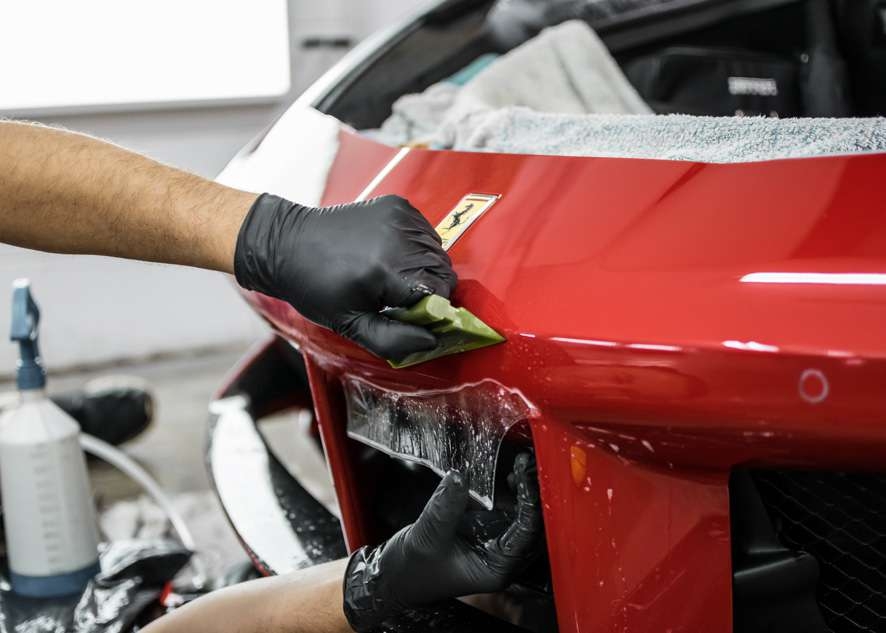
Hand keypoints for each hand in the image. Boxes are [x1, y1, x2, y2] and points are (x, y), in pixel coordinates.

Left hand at [234, 194, 456, 360]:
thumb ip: (394, 340)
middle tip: (401, 299)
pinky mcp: (397, 204)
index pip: (440, 293)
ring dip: (426, 268)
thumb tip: (432, 341)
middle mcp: (397, 238)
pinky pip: (426, 231)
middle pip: (443, 270)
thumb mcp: (351, 325)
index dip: (432, 310)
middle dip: (431, 289)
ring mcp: (398, 216)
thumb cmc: (315, 287)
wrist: (288, 244)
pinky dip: (418, 246)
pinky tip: (392, 255)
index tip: (412, 315)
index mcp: (385, 269)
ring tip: (394, 276)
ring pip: (438, 250)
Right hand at [342, 454, 542, 631]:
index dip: (529, 503)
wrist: (396, 576)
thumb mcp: (427, 536)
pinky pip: (510, 511)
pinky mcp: (487, 530)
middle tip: (530, 466)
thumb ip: (445, 507)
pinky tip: (512, 477)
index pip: (526, 534)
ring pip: (525, 516)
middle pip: (533, 525)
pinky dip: (514, 494)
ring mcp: (497, 543)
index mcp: (496, 568)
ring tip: (523, 466)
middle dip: (534, 494)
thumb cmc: (413, 569)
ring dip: (527, 491)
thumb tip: (458, 476)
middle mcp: (503, 558)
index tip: (525, 476)